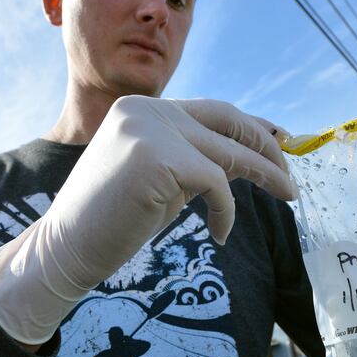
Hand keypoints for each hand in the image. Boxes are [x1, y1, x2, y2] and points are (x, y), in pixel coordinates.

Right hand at [0, 96, 293, 344]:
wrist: (66, 247)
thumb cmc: (113, 218)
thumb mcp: (161, 177)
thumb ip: (195, 157)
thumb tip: (248, 156)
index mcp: (144, 109)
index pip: (212, 111)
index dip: (250, 125)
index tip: (281, 138)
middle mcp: (147, 110)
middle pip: (226, 119)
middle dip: (265, 143)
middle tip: (290, 171)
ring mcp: (151, 130)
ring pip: (227, 152)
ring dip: (265, 174)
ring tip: (287, 193)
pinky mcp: (159, 158)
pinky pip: (216, 183)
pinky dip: (227, 210)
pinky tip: (220, 233)